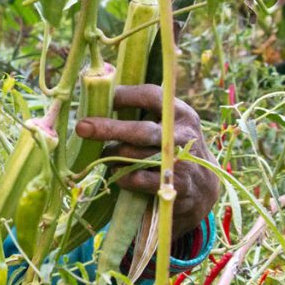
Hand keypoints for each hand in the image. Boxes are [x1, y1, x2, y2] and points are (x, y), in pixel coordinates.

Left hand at [74, 84, 220, 233]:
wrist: (202, 190)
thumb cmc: (171, 150)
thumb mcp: (166, 127)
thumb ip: (142, 113)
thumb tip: (99, 95)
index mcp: (181, 114)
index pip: (152, 96)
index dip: (125, 95)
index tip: (102, 98)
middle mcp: (184, 136)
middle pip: (141, 131)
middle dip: (108, 128)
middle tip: (82, 127)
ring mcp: (182, 163)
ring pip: (134, 157)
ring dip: (113, 156)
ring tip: (108, 155)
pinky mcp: (175, 186)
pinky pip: (135, 179)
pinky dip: (121, 176)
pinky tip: (120, 173)